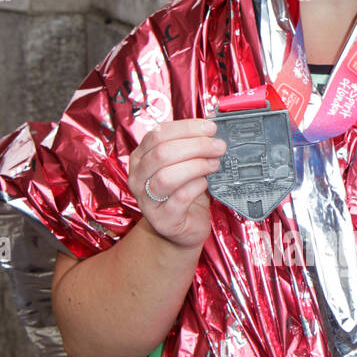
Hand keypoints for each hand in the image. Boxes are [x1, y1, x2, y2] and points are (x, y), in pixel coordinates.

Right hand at [128, 118, 225, 249]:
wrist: (182, 228)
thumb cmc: (182, 192)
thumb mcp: (181, 164)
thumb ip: (188, 145)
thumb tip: (209, 130)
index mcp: (140, 157)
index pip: (157, 134)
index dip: (186, 128)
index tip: (209, 128)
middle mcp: (138, 177)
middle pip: (162, 153)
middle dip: (196, 146)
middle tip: (218, 147)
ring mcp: (147, 200)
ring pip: (167, 176)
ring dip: (196, 166)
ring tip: (214, 164)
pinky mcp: (163, 219)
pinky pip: (180, 198)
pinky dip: (196, 186)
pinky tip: (205, 183)